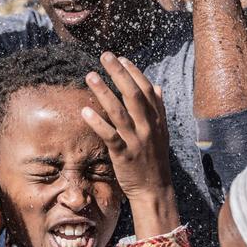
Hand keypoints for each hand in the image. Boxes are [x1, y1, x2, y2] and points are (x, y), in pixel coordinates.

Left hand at [81, 53, 177, 237]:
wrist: (154, 189)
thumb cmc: (154, 159)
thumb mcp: (161, 132)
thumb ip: (159, 109)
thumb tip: (157, 86)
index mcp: (157, 119)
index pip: (146, 89)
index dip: (134, 72)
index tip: (121, 58)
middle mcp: (148, 127)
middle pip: (132, 94)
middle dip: (118, 73)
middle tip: (105, 56)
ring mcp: (136, 140)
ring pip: (119, 111)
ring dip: (103, 92)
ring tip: (90, 76)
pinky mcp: (123, 154)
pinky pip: (109, 135)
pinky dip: (97, 123)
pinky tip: (85, 111)